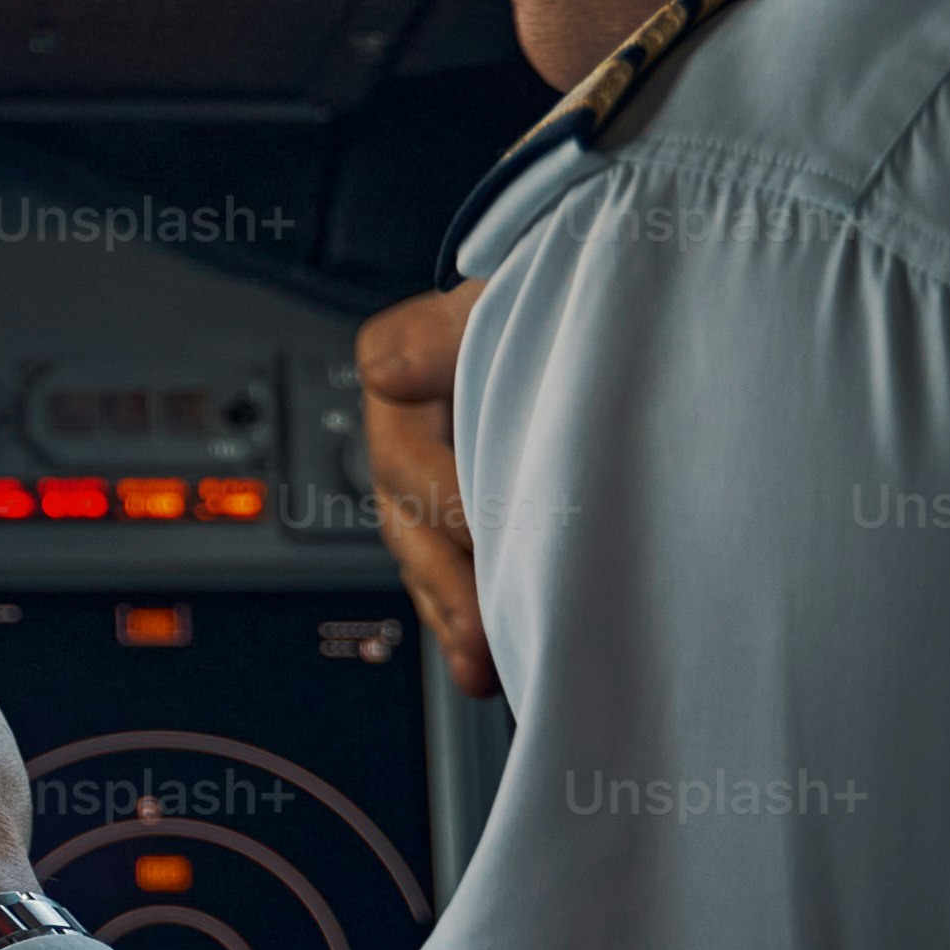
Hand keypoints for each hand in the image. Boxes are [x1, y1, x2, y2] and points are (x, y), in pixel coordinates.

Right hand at [356, 277, 499, 699]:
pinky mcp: (454, 515)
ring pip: (423, 556)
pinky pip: (447, 573)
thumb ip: (448, 327)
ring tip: (482, 669)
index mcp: (396, 366)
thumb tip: (392, 375)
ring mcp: (420, 480)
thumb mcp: (505, 281)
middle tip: (483, 634)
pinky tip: (488, 667)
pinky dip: (467, 620)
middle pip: (408, 515)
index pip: (410, 452)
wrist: (556, 299)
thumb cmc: (537, 287)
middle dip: (447, 581)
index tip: (496, 537)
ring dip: (453, 616)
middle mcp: (397, 431)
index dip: (450, 498)